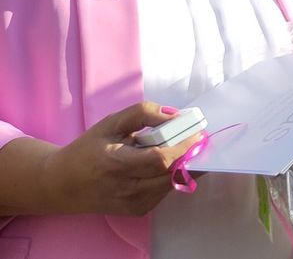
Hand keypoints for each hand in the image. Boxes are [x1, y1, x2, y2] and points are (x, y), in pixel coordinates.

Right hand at [40, 102, 203, 215]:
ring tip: (179, 148)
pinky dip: (171, 176)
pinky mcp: (138, 211)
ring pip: (173, 183)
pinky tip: (163, 164)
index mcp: (115, 164)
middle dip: (189, 155)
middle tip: (196, 138)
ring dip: (182, 165)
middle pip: (172, 173)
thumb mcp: (110, 123)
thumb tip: (174, 115)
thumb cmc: (88, 150)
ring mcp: (132, 204)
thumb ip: (142, 113)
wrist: (62, 185)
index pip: (161, 159)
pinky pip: (165, 191)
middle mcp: (125, 189)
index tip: (198, 132)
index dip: (184, 146)